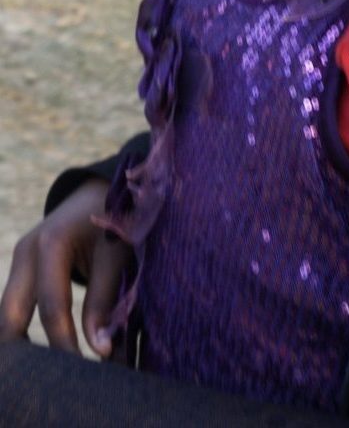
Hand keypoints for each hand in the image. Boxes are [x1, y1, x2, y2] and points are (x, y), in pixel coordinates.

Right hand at [0, 179, 132, 357]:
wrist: (102, 188)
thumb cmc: (117, 218)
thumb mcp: (116, 254)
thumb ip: (105, 301)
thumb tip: (101, 352)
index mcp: (51, 244)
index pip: (52, 309)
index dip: (67, 346)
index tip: (86, 374)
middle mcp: (26, 251)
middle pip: (11, 317)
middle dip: (26, 354)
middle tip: (52, 382)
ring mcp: (20, 258)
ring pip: (8, 315)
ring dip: (22, 345)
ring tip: (49, 373)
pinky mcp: (23, 266)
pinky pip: (16, 305)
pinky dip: (25, 330)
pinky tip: (44, 354)